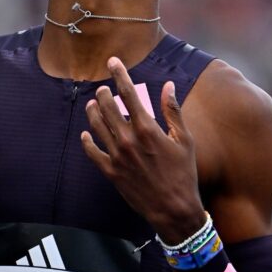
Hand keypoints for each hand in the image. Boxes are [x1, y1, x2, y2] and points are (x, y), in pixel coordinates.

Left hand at [81, 57, 205, 243]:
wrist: (173, 209)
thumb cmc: (184, 173)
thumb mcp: (184, 140)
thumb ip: (173, 111)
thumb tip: (168, 85)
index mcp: (148, 129)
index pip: (128, 93)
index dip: (119, 74)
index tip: (112, 62)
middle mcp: (128, 139)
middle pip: (107, 107)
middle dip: (103, 93)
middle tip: (102, 88)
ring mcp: (117, 156)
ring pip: (97, 126)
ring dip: (93, 112)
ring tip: (92, 105)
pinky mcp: (110, 172)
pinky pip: (92, 152)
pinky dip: (87, 141)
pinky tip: (86, 134)